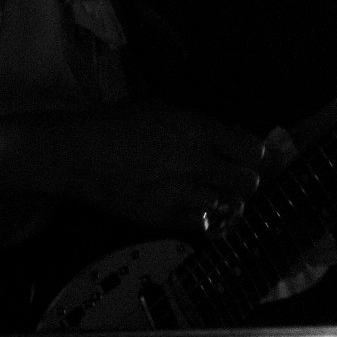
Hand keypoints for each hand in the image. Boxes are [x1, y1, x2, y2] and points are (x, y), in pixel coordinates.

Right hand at [0, 100, 266, 237]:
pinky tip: (200, 210)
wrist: (78, 154)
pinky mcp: (164, 217)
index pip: (251, 149)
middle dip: (247, 180)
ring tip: (218, 195)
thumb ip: (198, 126)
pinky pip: (203, 226)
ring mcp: (180, 194)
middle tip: (240, 178)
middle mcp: (194, 162)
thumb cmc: (117, 124)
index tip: (256, 157)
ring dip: (228, 201)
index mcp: (194, 130)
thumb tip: (231, 137)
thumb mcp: (161, 110)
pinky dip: (208, 219)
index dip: (258, 155)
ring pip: (229, 206)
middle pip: (248, 182)